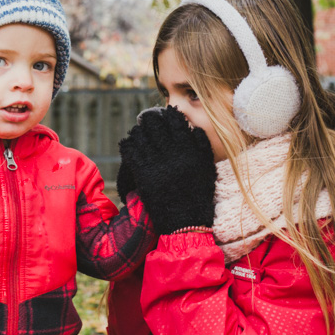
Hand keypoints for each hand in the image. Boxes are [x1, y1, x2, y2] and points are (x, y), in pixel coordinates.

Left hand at [117, 106, 216, 234]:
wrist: (185, 222)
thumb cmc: (199, 194)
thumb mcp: (207, 167)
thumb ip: (201, 145)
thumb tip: (193, 127)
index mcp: (188, 150)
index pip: (176, 123)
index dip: (170, 115)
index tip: (167, 112)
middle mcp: (172, 154)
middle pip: (156, 126)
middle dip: (150, 119)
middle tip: (147, 118)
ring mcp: (156, 164)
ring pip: (141, 137)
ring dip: (138, 131)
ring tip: (137, 131)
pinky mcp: (143, 175)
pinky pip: (131, 153)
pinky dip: (127, 145)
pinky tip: (127, 143)